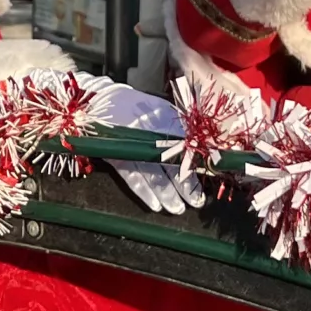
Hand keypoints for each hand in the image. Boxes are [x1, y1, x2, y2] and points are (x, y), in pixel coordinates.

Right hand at [90, 83, 201, 214]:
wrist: (102, 101)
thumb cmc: (137, 106)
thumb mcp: (161, 110)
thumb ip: (179, 128)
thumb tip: (201, 149)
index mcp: (164, 119)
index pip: (185, 145)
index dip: (196, 164)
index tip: (207, 177)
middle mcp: (149, 132)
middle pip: (171, 163)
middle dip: (185, 185)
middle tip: (196, 202)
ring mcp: (132, 146)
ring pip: (153, 175)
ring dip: (167, 194)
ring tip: (177, 209)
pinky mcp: (117, 156)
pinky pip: (132, 178)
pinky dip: (144, 193)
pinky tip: (155, 205)